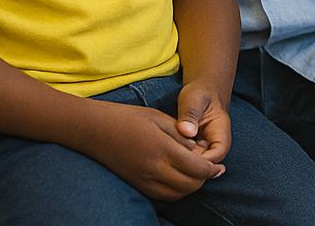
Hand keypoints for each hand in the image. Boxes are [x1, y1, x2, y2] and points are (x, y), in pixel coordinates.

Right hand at [88, 102, 223, 200]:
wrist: (95, 130)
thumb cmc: (129, 118)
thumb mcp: (161, 119)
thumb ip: (182, 137)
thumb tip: (199, 152)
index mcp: (163, 149)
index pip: (197, 168)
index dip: (212, 169)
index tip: (219, 166)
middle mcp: (154, 169)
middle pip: (190, 185)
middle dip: (204, 179)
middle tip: (210, 170)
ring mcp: (143, 180)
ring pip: (177, 194)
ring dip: (190, 187)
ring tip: (196, 174)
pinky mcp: (136, 185)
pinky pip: (162, 195)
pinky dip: (176, 191)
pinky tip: (178, 178)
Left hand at [175, 81, 231, 165]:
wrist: (202, 90)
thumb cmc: (200, 94)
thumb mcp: (194, 100)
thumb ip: (190, 115)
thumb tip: (187, 132)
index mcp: (221, 133)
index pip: (217, 155)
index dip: (200, 160)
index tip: (182, 153)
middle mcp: (216, 144)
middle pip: (207, 165)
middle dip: (189, 163)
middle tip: (171, 151)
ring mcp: (206, 148)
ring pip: (197, 164)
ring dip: (184, 161)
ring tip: (169, 149)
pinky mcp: (196, 149)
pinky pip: (190, 159)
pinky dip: (180, 156)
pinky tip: (168, 149)